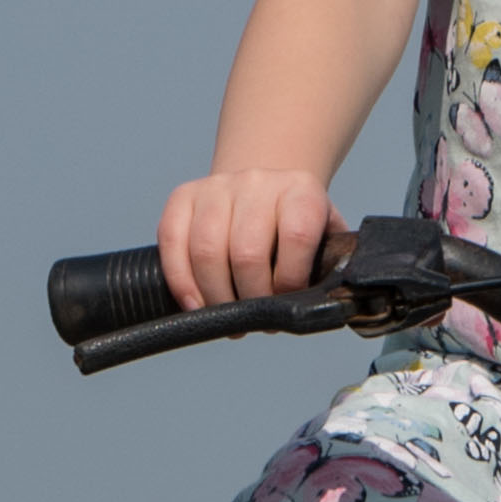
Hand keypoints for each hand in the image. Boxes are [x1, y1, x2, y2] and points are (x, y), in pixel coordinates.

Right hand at [156, 169, 349, 311]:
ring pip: (205, 251)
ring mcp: (217, 186)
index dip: (290, 281)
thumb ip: (329, 266)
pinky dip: (181, 281)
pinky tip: (196, 304)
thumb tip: (327, 303)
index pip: (296, 236)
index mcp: (301, 190)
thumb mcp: (324, 239)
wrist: (264, 190)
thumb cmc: (295, 228)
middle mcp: (258, 182)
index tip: (286, 304)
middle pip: (246, 252)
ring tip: (228, 318)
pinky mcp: (184, 196)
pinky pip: (171, 242)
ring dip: (216, 297)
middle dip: (250, 299)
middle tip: (257, 319)